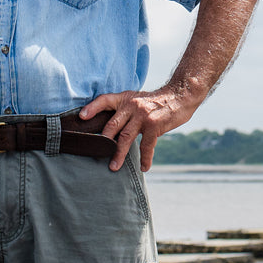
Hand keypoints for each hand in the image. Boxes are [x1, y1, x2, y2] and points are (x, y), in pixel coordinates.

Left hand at [80, 88, 194, 172]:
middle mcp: (132, 105)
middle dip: (103, 141)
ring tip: (114, 167)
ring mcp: (142, 116)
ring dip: (119, 154)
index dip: (93, 108)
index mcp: (125, 99)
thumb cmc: (157, 102)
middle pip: (112, 125)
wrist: (180, 96)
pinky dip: (145, 158)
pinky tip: (144, 167)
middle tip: (96, 154)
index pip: (105, 100)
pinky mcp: (154, 125)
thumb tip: (111, 128)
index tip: (82, 117)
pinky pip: (147, 145)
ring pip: (125, 137)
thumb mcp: (138, 100)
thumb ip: (126, 111)